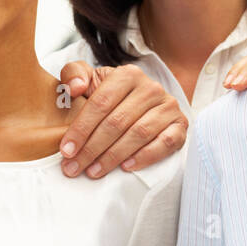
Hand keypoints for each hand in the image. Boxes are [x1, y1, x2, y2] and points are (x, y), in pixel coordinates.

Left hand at [56, 61, 186, 177]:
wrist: (143, 103)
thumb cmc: (111, 95)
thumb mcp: (91, 80)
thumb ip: (74, 74)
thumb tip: (75, 87)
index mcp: (127, 74)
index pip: (100, 103)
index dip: (81, 128)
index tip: (66, 150)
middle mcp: (151, 88)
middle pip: (117, 122)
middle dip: (92, 148)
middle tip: (74, 167)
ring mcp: (168, 106)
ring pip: (139, 134)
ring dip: (113, 156)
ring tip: (94, 171)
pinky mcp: (180, 125)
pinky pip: (165, 143)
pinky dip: (145, 156)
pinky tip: (126, 167)